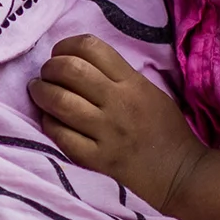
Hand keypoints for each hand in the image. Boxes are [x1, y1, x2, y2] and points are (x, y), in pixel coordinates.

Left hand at [27, 35, 207, 212]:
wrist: (180, 173)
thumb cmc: (165, 130)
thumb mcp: (149, 91)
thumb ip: (117, 75)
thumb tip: (76, 62)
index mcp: (132, 83)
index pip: (91, 48)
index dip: (66, 46)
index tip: (60, 54)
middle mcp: (118, 103)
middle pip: (70, 70)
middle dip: (50, 67)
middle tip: (47, 74)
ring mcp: (106, 132)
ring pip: (59, 101)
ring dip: (41, 92)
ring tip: (39, 92)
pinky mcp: (96, 159)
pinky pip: (60, 135)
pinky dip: (48, 123)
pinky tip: (50, 120)